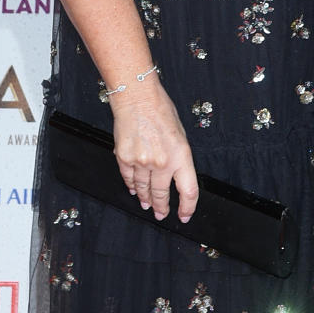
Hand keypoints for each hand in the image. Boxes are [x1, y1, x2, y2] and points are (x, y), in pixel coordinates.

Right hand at [112, 82, 198, 222]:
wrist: (136, 97)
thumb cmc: (160, 110)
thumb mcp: (180, 134)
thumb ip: (178, 157)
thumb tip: (174, 175)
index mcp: (181, 155)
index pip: (188, 191)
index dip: (188, 207)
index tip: (184, 215)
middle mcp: (162, 162)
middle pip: (163, 194)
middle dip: (162, 207)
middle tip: (161, 214)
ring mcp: (142, 162)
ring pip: (144, 189)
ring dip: (146, 199)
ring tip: (147, 204)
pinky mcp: (125, 159)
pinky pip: (129, 179)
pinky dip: (132, 186)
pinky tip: (134, 190)